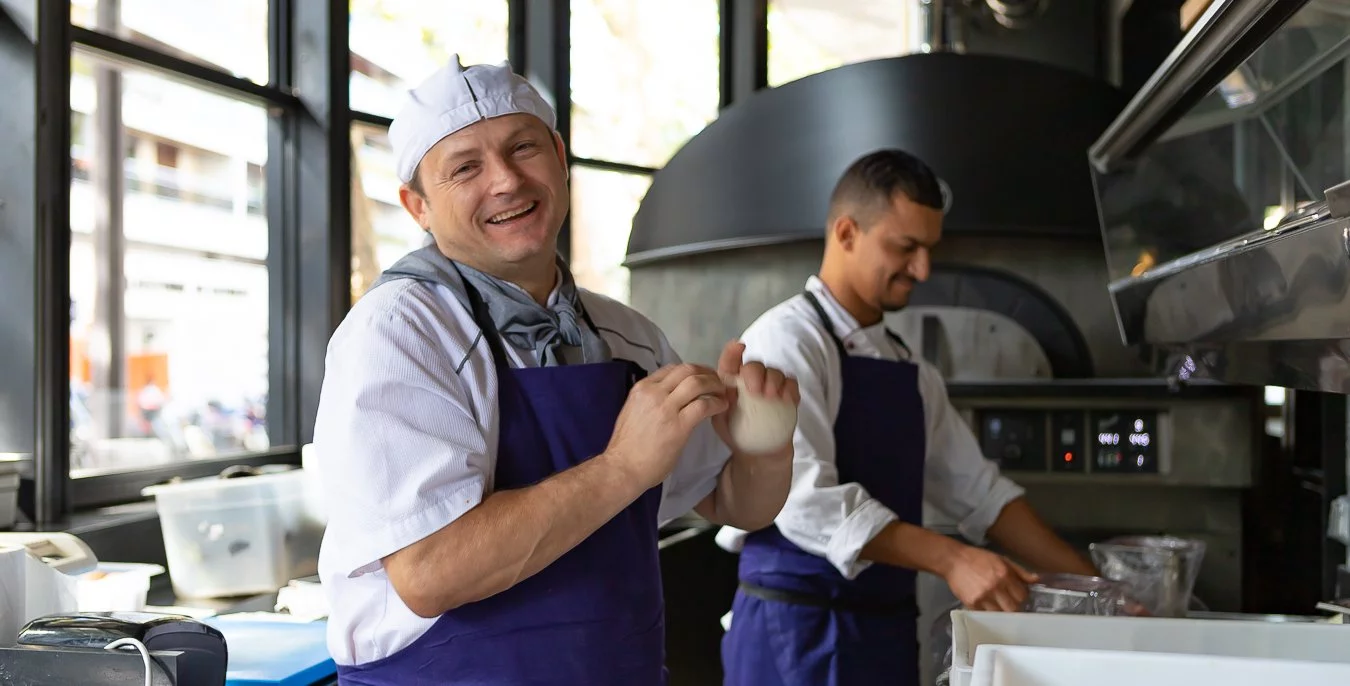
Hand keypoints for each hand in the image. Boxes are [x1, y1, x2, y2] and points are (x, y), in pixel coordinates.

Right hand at [607, 363, 730, 489]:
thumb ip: (649, 401)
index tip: (701, 377)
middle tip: (717, 382)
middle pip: (687, 370)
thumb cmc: (627, 447)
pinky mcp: (679, 425)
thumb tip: (667, 398)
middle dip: (706, 373)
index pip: (671, 369)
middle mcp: (654, 392)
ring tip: (723, 393)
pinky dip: (717, 403)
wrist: (622, 468)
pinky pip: (704, 405)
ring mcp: (666, 407)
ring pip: (697, 383)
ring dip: (715, 385)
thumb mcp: (633, 412)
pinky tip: (721, 407)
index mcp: (642, 389)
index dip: (691, 370)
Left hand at [712, 340, 799, 455]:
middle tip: (755, 390)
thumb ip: (721, 403)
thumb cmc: (734, 432)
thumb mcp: (720, 419)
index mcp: (731, 381)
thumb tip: (728, 390)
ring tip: (770, 396)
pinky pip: (791, 384)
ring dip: (773, 381)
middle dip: (756, 373)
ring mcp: (771, 386)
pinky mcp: (786, 395)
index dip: (733, 351)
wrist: (754, 452)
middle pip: (755, 365)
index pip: (731, 361)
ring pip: (775, 372)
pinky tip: (786, 399)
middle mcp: (751, 379)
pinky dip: (789, 389)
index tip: (739, 347)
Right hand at [943, 546, 1037, 611]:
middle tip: (1009, 603)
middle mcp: (996, 586)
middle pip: (1014, 608)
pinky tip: (987, 606)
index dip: (1022, 597)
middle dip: (1014, 607)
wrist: (953, 560)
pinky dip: (989, 612)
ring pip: (1001, 614)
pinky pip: (986, 615)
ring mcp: (983, 596)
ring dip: (1002, 611)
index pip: (1022, 595)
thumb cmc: (978, 558)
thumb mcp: (1001, 559)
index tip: (1018, 596)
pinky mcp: (972, 603)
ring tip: (998, 605)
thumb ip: (1020, 571)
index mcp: (1004, 574)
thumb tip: (1037, 580)